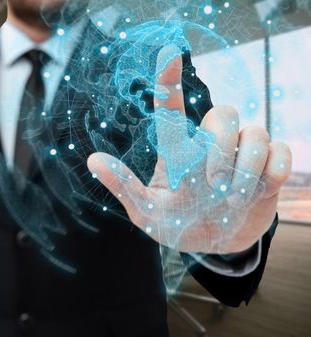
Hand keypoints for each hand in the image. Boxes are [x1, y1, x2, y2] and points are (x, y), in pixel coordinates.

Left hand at [87, 45, 291, 253]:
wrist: (215, 245)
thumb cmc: (176, 224)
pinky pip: (281, 152)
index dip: (169, 80)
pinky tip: (259, 192)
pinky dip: (273, 174)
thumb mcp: (146, 211)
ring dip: (246, 172)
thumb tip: (92, 160)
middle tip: (213, 184)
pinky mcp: (269, 168)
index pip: (172, 107)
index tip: (168, 54)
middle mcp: (210, 144)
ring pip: (257, 133)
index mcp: (178, 151)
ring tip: (232, 201)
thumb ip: (124, 186)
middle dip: (222, 147)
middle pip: (224, 113)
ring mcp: (242, 153)